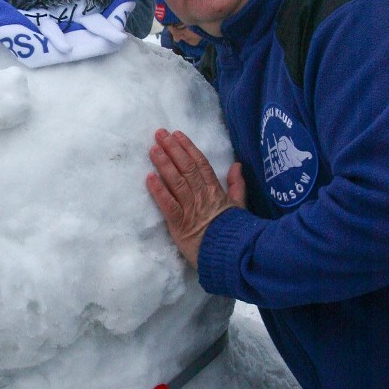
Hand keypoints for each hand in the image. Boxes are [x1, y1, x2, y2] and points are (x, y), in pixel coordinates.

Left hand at [146, 128, 245, 267]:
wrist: (233, 254)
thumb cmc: (235, 232)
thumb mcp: (240, 206)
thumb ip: (237, 185)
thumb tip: (237, 165)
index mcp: (215, 190)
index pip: (200, 163)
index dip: (187, 147)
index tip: (177, 134)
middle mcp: (202, 195)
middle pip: (185, 167)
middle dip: (172, 149)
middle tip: (159, 134)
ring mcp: (190, 209)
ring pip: (176, 181)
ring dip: (164, 164)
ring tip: (153, 149)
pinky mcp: (180, 224)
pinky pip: (168, 205)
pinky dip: (158, 191)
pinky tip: (149, 178)